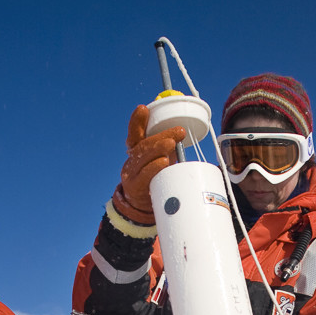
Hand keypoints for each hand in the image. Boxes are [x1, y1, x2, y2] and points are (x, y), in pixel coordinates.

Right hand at [110, 104, 184, 225]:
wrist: (142, 206)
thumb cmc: (155, 179)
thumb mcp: (160, 160)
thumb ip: (167, 147)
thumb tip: (183, 132)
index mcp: (137, 151)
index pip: (135, 133)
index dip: (137, 121)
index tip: (143, 109)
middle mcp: (132, 160)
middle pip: (143, 145)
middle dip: (161, 136)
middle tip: (177, 132)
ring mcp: (131, 174)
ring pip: (143, 158)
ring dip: (158, 149)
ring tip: (171, 143)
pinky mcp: (135, 188)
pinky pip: (144, 176)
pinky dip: (154, 168)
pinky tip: (162, 162)